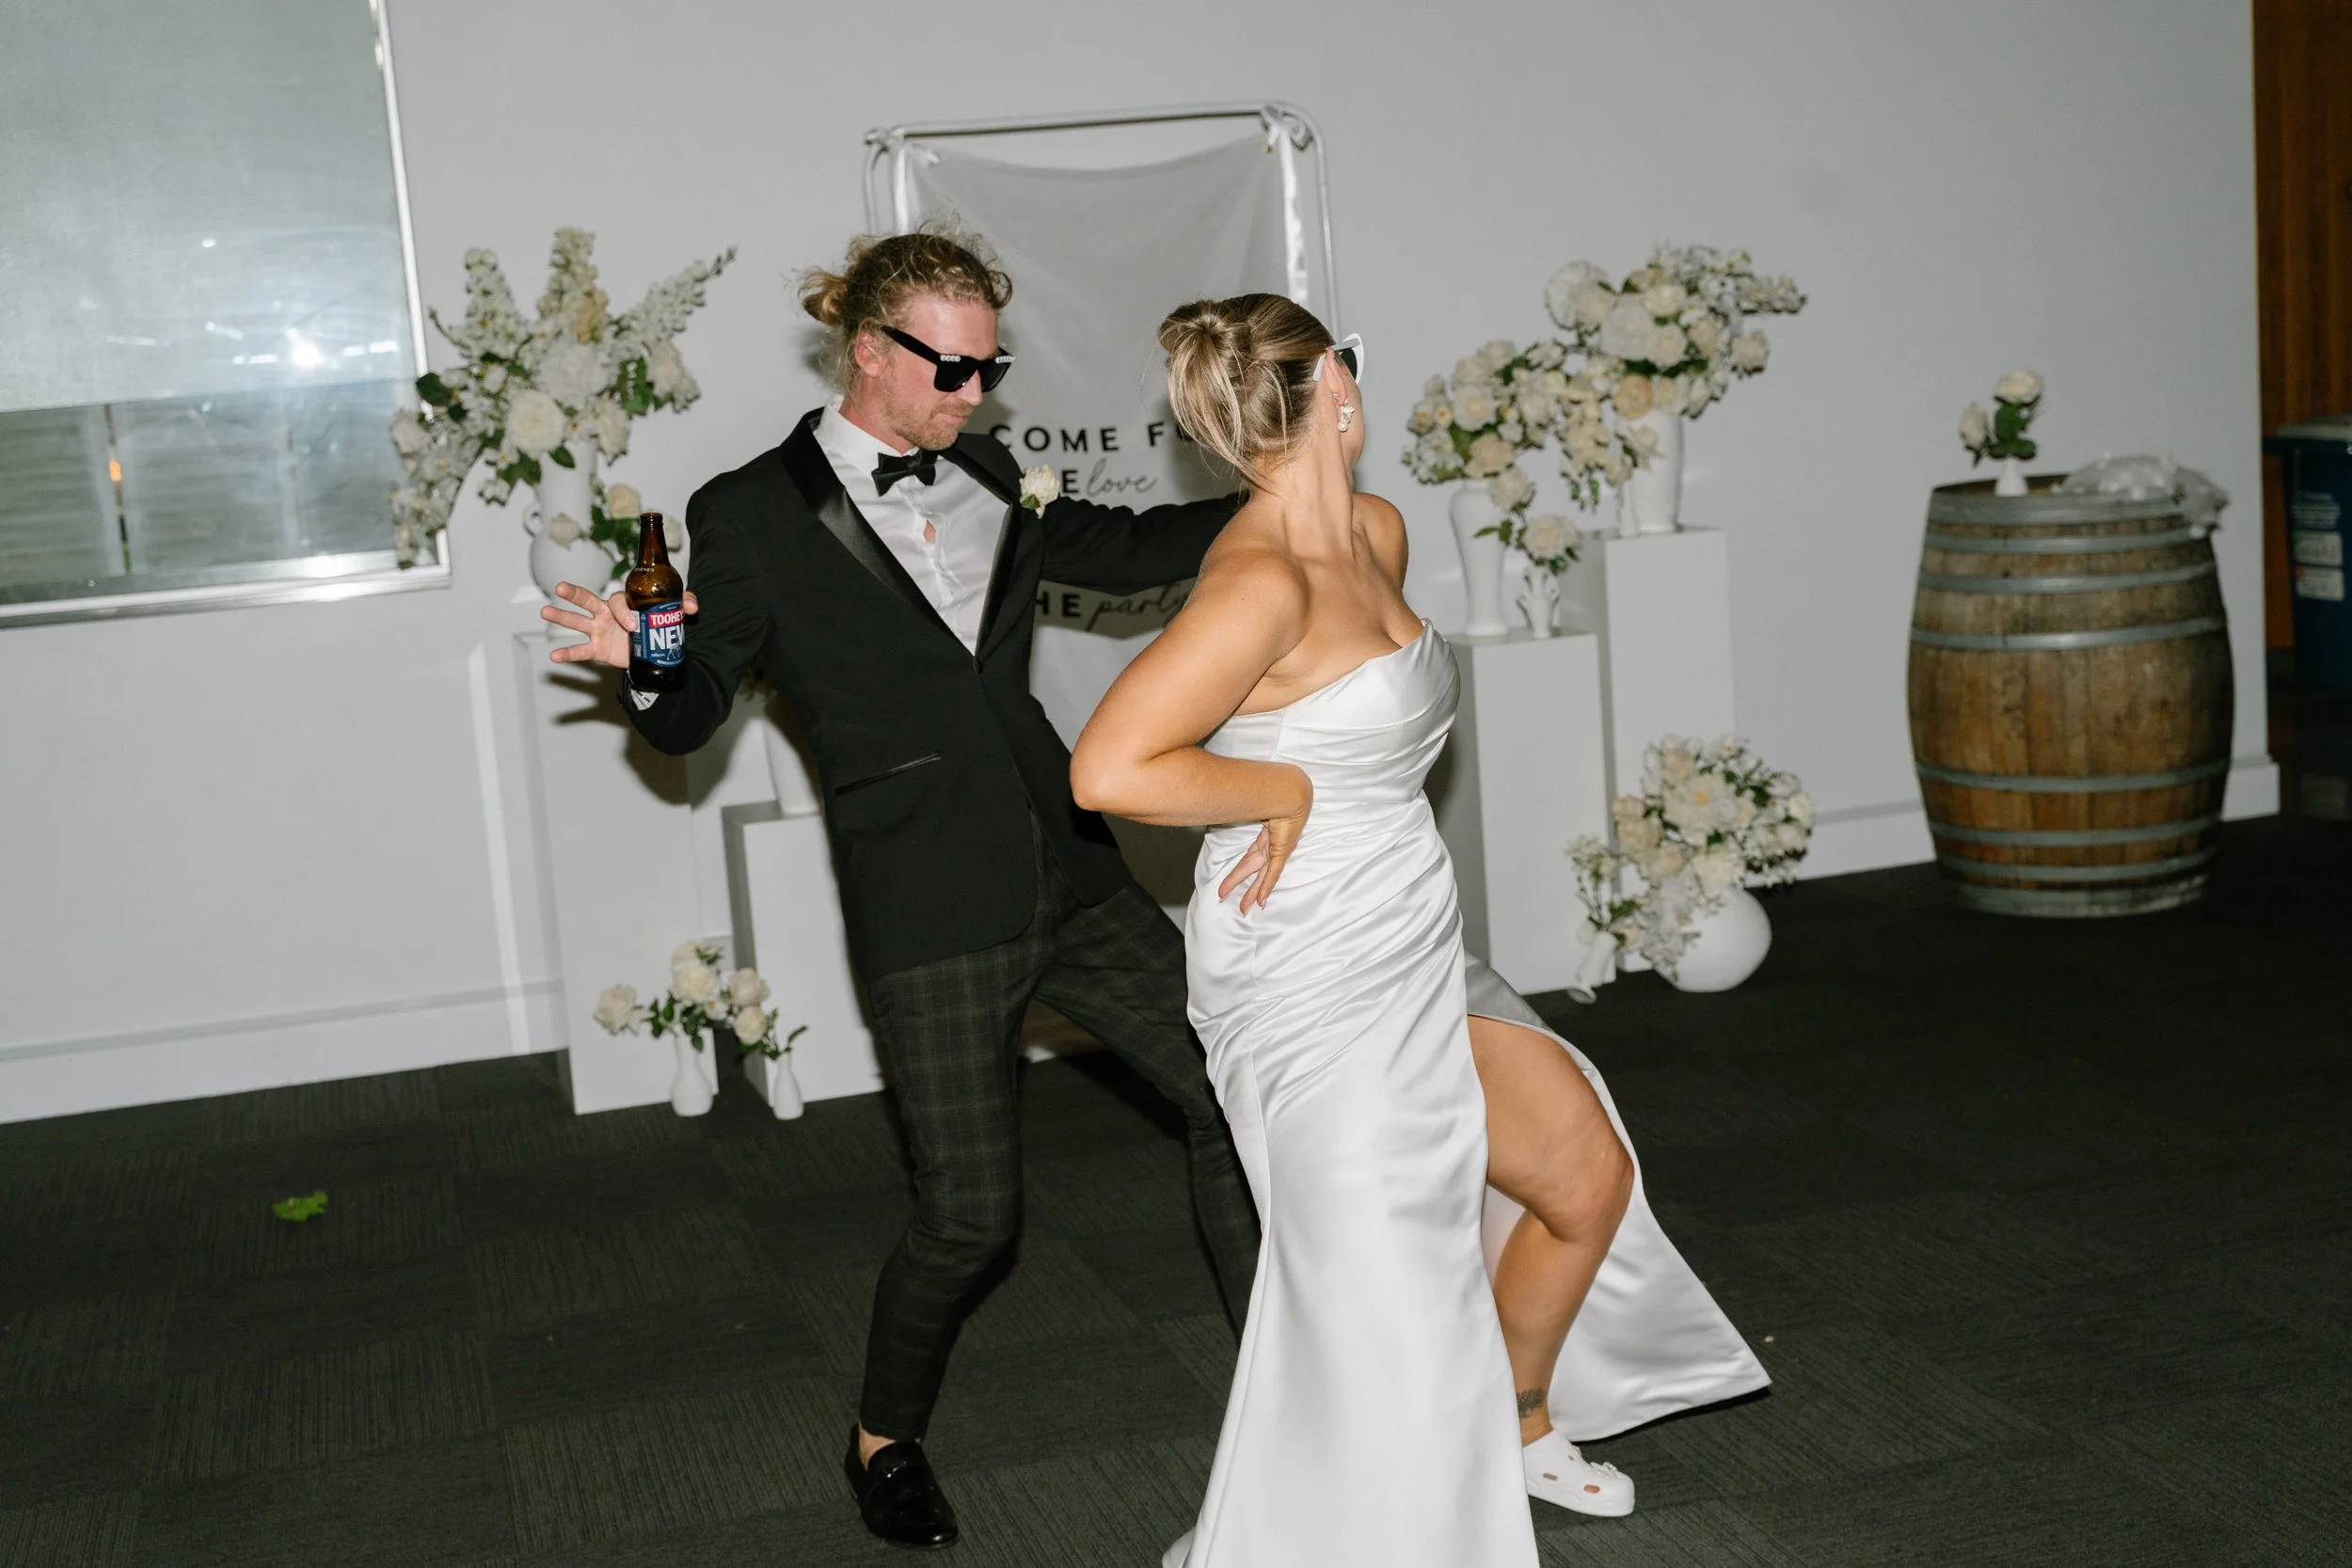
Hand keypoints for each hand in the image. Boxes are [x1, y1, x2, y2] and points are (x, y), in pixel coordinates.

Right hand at [541, 582, 697, 669]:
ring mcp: (599, 631)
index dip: (624, 612)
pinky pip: (580, 651)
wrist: (652, 650)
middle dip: (574, 594)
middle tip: (560, 587)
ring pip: (577, 622)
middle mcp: (606, 614)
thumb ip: (683, 603)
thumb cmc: (656, 623)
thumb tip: (692, 606)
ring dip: (562, 617)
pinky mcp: (598, 649)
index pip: (616, 601)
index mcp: (622, 603)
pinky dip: (567, 654)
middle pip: (587, 601)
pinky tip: (554, 657)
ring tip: (545, 611)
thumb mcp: (672, 611)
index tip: (634, 625)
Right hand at [1218, 774, 1309, 914]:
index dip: (1239, 873)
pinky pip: (1272, 872)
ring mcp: (1278, 849)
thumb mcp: (1248, 807)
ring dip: (1252, 893)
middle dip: (1245, 889)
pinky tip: (1261, 900)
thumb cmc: (1273, 792)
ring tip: (1245, 908)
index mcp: (1265, 837)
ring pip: (1261, 876)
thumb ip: (1233, 811)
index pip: (1249, 859)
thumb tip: (1212, 806)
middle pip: (1254, 872)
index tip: (1229, 882)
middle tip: (1239, 906)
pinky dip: (1266, 886)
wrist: (1289, 790)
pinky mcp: (1282, 850)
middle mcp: (1271, 846)